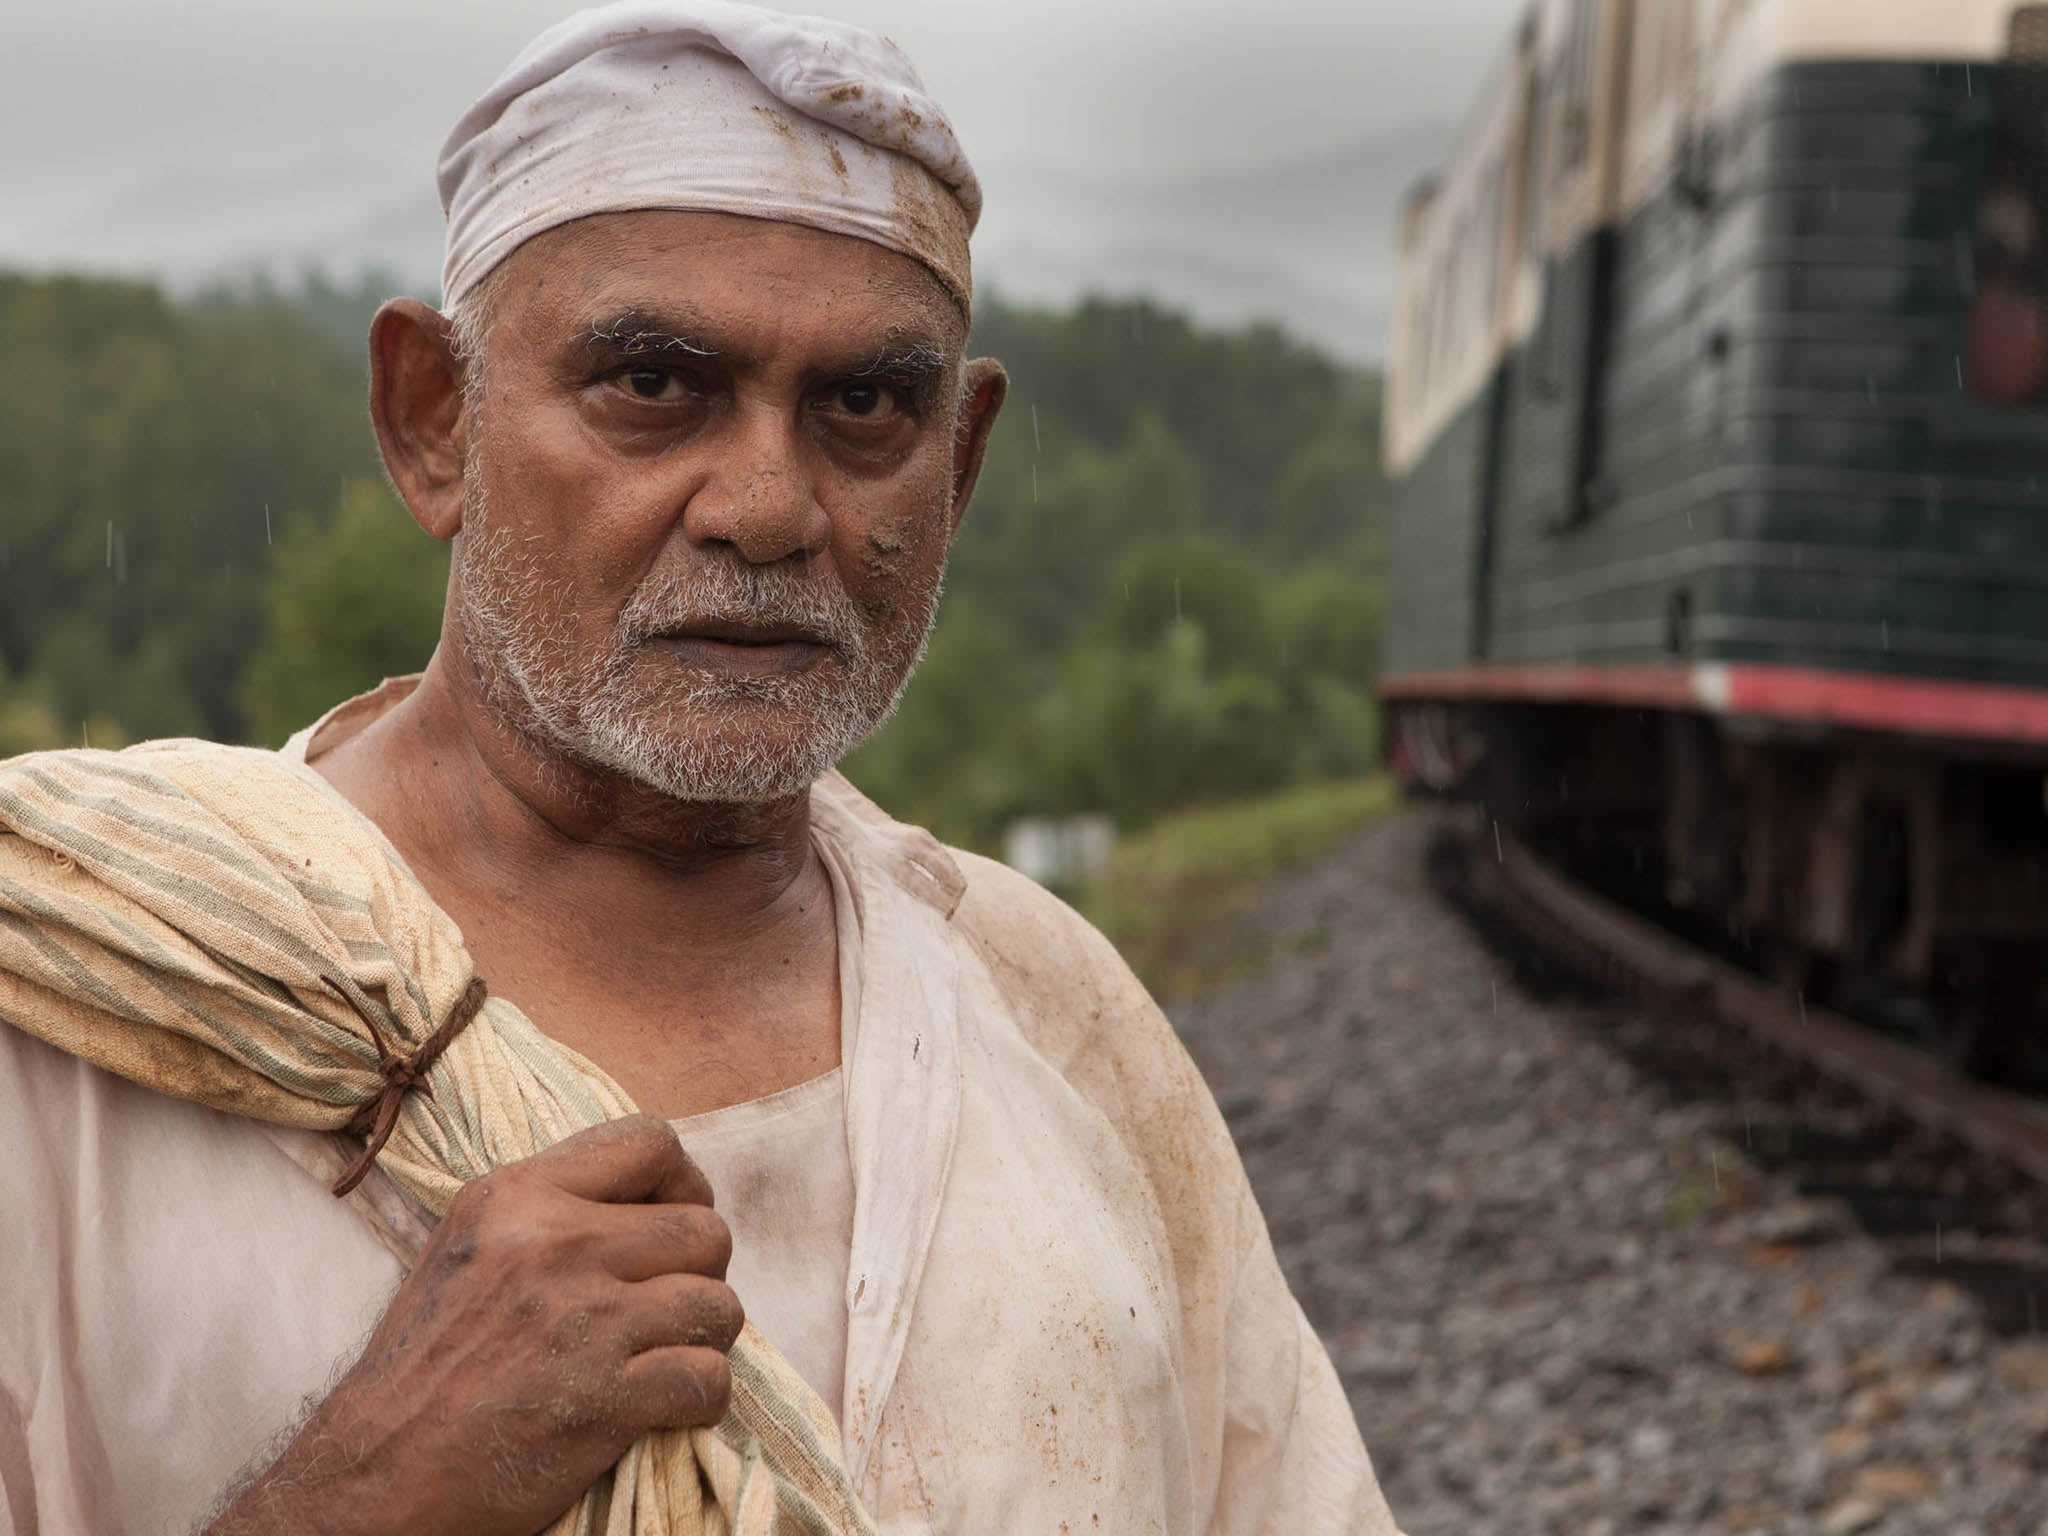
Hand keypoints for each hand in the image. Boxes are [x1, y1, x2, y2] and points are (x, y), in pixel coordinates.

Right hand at [205, 1113, 741, 1535]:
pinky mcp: (606, 1394)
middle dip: (698, 1273)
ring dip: (703, 1338)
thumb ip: (550, 1210)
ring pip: (719, 1303)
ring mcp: (586, 1318)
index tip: (664, 1228)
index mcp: (519, 1196)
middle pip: (704, 1228)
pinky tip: (663, 1408)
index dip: (682, 1184)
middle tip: (661, 1309)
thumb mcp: (470, 1246)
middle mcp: (557, 1243)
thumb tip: (646, 1196)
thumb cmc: (426, 1365)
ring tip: (663, 1358)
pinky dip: (701, 1399)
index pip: (650, 1142)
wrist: (379, 1473)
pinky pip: (710, 1377)